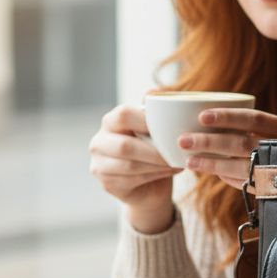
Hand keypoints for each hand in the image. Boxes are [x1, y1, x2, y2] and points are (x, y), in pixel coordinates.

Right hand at [88, 105, 177, 233]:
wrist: (150, 185)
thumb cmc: (152, 151)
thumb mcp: (153, 130)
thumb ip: (152, 112)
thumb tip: (152, 92)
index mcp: (110, 122)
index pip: (123, 115)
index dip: (146, 120)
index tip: (169, 128)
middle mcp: (98, 142)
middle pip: (125, 146)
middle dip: (155, 152)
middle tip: (177, 153)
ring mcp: (99, 165)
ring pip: (131, 165)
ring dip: (158, 165)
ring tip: (177, 162)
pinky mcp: (107, 183)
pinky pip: (133, 179)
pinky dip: (156, 175)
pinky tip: (170, 171)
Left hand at [178, 108, 276, 188]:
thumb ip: (259, 128)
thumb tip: (214, 117)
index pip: (255, 119)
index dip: (228, 117)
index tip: (202, 116)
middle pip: (243, 143)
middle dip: (210, 142)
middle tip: (183, 139)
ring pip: (241, 167)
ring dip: (212, 164)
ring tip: (188, 160)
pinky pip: (247, 184)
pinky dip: (228, 178)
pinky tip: (212, 172)